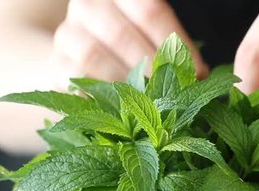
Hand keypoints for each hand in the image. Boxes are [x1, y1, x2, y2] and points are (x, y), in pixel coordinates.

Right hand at [50, 0, 207, 88]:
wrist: (78, 64)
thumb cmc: (130, 53)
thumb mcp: (151, 40)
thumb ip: (173, 50)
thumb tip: (204, 78)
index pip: (149, 8)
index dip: (177, 43)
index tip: (199, 73)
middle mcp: (87, 5)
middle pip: (121, 33)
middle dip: (155, 68)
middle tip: (178, 93)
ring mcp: (66, 34)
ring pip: (93, 56)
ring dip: (128, 85)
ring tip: (155, 103)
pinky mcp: (54, 66)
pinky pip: (75, 83)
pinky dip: (103, 99)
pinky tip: (127, 111)